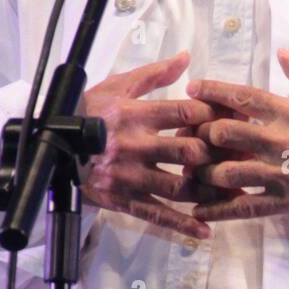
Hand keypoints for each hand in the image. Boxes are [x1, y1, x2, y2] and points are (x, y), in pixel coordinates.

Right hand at [77, 51, 234, 239]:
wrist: (48, 145)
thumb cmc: (86, 111)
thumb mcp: (117, 85)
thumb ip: (154, 73)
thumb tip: (187, 58)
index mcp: (134, 114)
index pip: (183, 114)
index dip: (212, 116)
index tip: (231, 119)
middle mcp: (134, 146)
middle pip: (186, 152)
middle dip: (216, 155)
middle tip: (240, 157)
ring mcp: (128, 177)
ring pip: (178, 188)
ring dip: (209, 192)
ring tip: (234, 192)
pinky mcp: (121, 200)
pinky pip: (156, 215)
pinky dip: (182, 226)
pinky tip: (205, 231)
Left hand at [183, 49, 288, 220]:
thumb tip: (282, 53)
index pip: (243, 97)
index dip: (213, 91)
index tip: (192, 88)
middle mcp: (281, 142)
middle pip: (225, 133)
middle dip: (202, 132)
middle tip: (190, 133)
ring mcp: (281, 175)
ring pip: (227, 172)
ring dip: (204, 170)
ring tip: (191, 168)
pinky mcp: (285, 203)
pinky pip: (244, 208)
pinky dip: (218, 211)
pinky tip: (198, 210)